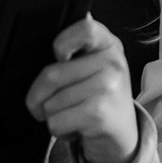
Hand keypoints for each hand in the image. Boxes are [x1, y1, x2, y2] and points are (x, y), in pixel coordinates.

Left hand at [24, 17, 139, 162]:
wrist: (122, 134)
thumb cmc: (101, 98)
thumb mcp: (97, 67)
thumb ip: (78, 52)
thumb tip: (50, 53)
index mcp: (109, 45)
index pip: (85, 28)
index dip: (63, 43)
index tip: (60, 59)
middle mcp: (112, 63)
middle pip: (51, 74)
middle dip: (39, 97)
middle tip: (48, 103)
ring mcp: (107, 87)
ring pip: (50, 103)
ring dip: (51, 116)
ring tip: (72, 115)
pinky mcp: (98, 113)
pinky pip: (56, 121)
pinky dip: (59, 131)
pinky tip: (76, 128)